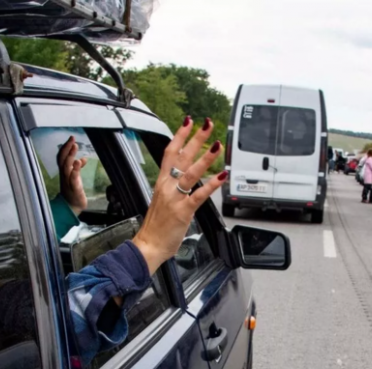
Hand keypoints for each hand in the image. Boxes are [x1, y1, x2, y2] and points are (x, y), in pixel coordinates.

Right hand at [57, 136, 87, 215]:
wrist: (71, 206)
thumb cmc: (73, 190)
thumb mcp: (75, 177)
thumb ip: (77, 167)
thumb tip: (82, 159)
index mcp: (64, 171)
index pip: (62, 157)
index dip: (66, 147)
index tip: (71, 138)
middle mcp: (64, 175)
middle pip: (63, 160)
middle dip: (67, 149)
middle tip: (72, 139)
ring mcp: (68, 182)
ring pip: (66, 168)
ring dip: (70, 157)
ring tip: (75, 146)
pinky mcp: (74, 189)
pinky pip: (73, 179)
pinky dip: (75, 171)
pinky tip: (78, 163)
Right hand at [132, 117, 227, 274]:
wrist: (149, 244)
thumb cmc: (157, 226)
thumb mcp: (162, 200)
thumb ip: (174, 188)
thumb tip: (186, 180)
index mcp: (162, 182)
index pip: (170, 152)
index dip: (180, 135)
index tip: (188, 121)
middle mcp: (167, 186)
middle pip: (182, 156)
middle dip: (195, 138)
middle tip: (207, 125)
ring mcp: (175, 198)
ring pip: (190, 172)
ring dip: (205, 157)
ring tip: (217, 146)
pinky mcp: (183, 211)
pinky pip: (199, 195)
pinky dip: (211, 184)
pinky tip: (221, 176)